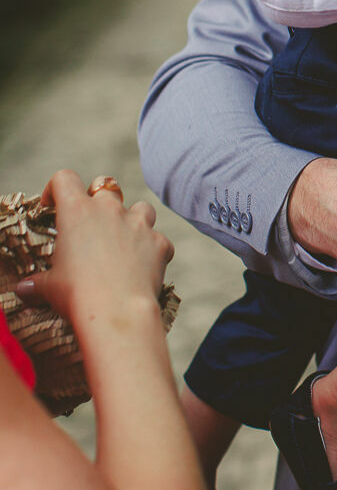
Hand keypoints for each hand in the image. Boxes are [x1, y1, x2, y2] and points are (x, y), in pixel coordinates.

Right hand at [18, 170, 173, 331]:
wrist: (117, 311)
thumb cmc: (77, 294)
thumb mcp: (49, 287)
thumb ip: (37, 283)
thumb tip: (23, 290)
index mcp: (77, 211)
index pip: (64, 179)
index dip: (56, 188)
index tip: (52, 205)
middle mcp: (110, 209)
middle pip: (106, 185)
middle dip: (99, 199)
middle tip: (92, 223)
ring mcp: (138, 224)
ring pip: (141, 207)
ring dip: (133, 219)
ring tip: (124, 240)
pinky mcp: (159, 243)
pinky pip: (159, 241)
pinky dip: (152, 250)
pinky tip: (144, 267)